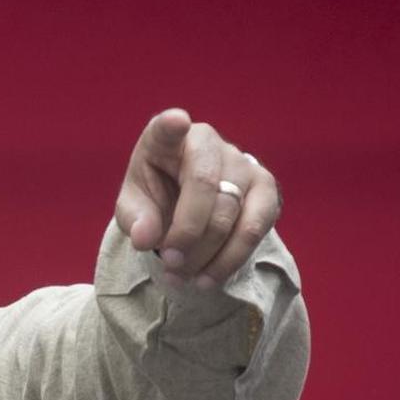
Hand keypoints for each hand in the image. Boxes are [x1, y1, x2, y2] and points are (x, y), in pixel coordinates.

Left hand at [114, 108, 280, 289]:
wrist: (188, 208)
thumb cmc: (155, 201)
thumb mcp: (133, 209)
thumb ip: (135, 220)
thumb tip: (145, 238)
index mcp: (165, 139)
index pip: (167, 127)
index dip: (171, 125)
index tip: (175, 121)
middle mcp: (207, 142)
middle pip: (204, 185)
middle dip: (187, 232)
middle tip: (170, 263)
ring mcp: (241, 162)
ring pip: (230, 211)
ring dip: (206, 253)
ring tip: (182, 276)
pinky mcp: (265, 188)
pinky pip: (255, 227)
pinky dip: (230, 259)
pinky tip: (208, 278)